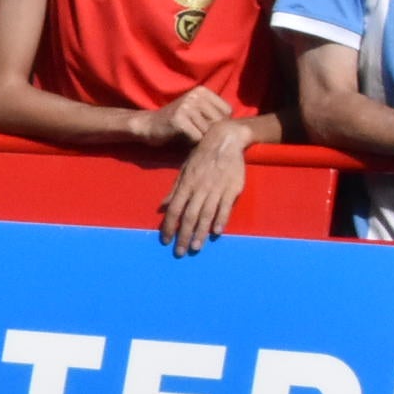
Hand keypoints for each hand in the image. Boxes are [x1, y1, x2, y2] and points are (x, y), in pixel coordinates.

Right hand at [125, 86, 232, 149]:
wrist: (148, 126)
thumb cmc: (177, 122)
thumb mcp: (196, 111)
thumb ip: (213, 113)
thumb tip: (239, 127)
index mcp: (202, 91)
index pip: (227, 111)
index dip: (219, 123)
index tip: (205, 126)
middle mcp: (195, 96)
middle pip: (219, 121)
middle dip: (211, 132)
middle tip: (196, 132)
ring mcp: (186, 106)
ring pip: (208, 131)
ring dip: (201, 139)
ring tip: (189, 135)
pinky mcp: (179, 120)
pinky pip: (197, 137)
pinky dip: (192, 143)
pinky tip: (183, 138)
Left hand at [158, 121, 250, 255]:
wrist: (224, 141)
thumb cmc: (201, 156)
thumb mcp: (184, 171)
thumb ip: (174, 190)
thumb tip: (162, 207)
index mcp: (186, 185)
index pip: (174, 210)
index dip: (169, 226)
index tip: (165, 240)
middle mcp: (199, 189)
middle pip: (189, 216)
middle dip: (183, 236)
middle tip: (180, 252)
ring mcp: (216, 189)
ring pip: (206, 215)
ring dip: (200, 233)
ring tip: (196, 248)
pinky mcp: (232, 189)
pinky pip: (225, 207)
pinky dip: (220, 219)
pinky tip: (216, 232)